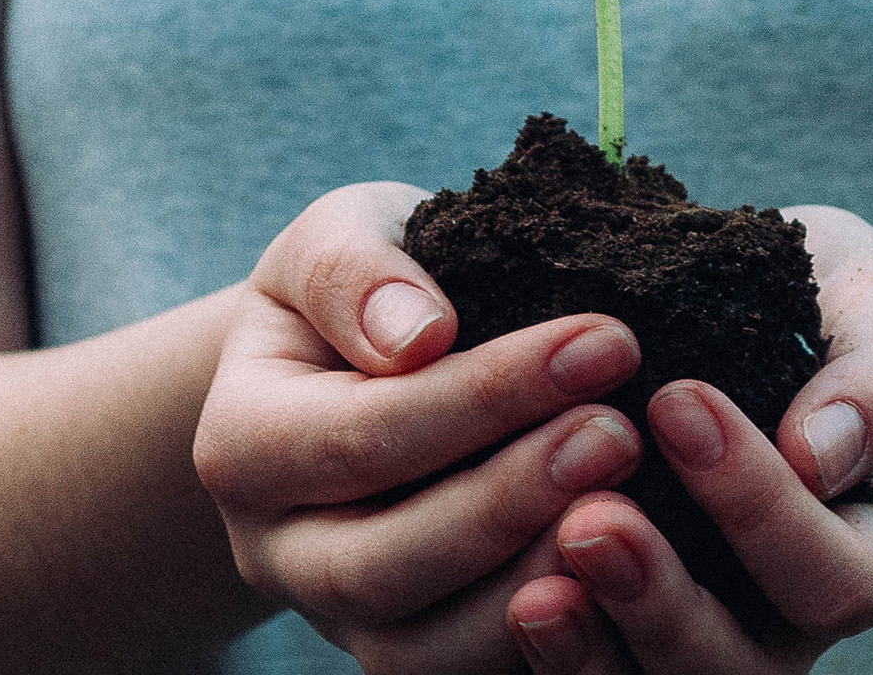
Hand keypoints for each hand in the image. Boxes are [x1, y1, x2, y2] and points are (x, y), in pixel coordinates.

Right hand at [192, 182, 649, 674]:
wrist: (356, 369)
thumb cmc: (365, 293)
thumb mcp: (338, 238)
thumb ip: (356, 272)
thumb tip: (418, 334)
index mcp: (242, 445)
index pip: (365, 435)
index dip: (489, 394)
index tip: (606, 340)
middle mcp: (275, 552)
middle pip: (384, 563)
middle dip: (511, 500)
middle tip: (620, 433)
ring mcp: (339, 619)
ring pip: (423, 651)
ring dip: (532, 586)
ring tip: (630, 510)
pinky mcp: (406, 652)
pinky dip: (548, 645)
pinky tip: (625, 582)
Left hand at [502, 206, 872, 673]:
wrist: (764, 316)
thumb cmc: (831, 312)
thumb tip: (818, 455)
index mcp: (871, 555)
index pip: (833, 577)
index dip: (759, 508)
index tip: (678, 399)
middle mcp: (790, 625)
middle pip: (738, 668)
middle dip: (662, 602)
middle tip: (591, 521)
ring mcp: (705, 643)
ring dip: (592, 655)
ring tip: (534, 595)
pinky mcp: (626, 637)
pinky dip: (554, 656)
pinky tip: (510, 604)